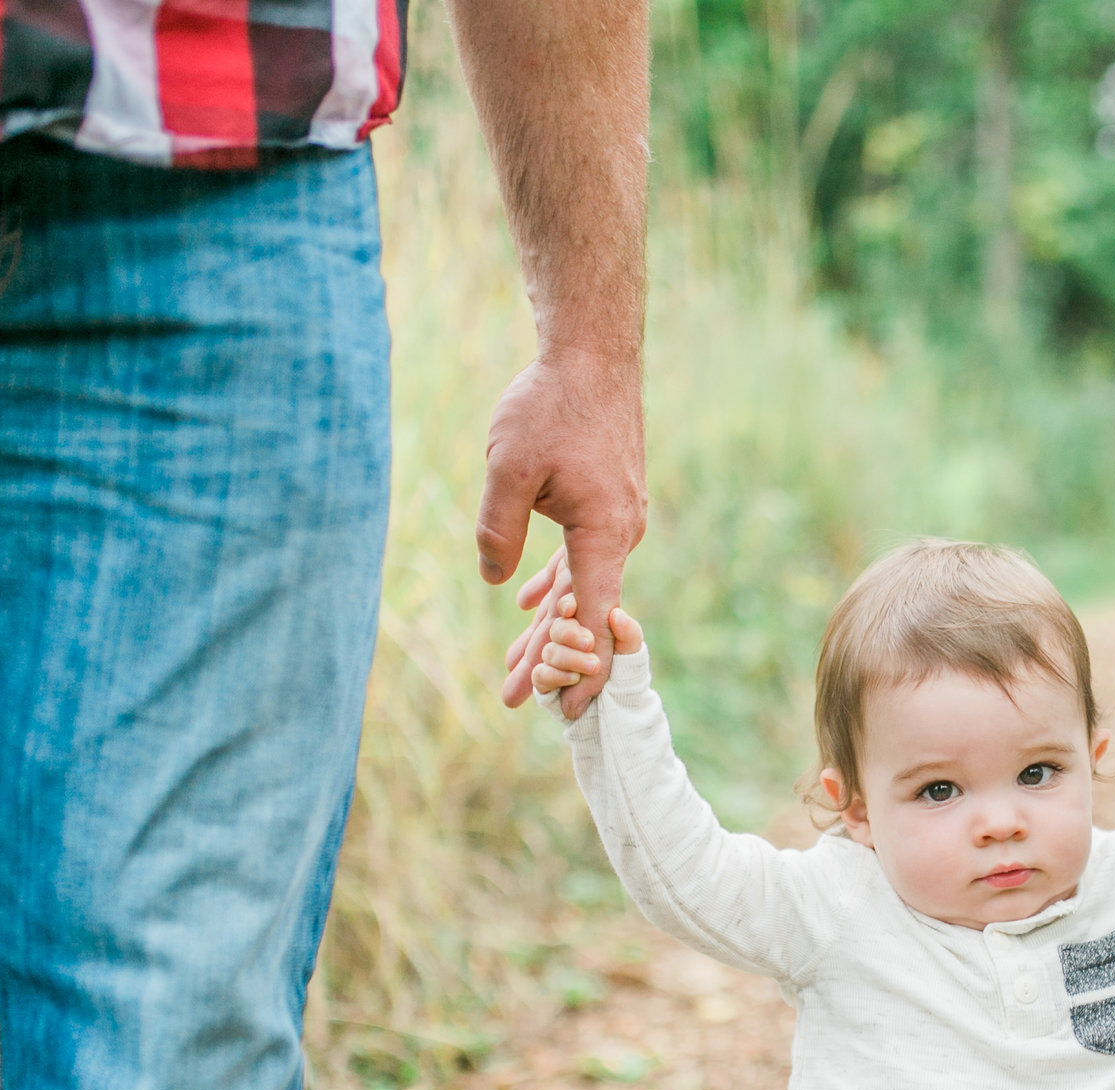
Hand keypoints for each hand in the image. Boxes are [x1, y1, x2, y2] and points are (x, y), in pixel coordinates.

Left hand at [481, 349, 645, 716]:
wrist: (594, 354)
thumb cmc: (550, 406)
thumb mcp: (509, 469)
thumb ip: (498, 531)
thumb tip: (494, 579)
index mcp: (604, 534)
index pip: (595, 620)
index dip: (580, 669)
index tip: (565, 710)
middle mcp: (620, 534)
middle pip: (583, 612)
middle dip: (548, 657)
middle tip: (513, 700)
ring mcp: (617, 519)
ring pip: (580, 585)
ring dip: (548, 623)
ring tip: (514, 663)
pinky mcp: (607, 503)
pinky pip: (582, 556)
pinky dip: (557, 583)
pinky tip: (528, 603)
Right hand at [530, 594, 644, 698]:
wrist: (620, 705)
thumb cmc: (625, 671)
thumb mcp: (631, 651)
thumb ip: (628, 633)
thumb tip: (616, 615)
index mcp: (582, 623)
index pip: (567, 606)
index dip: (565, 604)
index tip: (571, 608)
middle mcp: (564, 640)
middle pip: (556, 628)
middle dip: (570, 634)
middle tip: (590, 643)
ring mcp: (553, 660)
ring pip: (549, 651)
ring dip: (569, 658)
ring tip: (594, 666)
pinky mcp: (545, 681)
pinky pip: (540, 675)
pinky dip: (556, 675)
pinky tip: (574, 678)